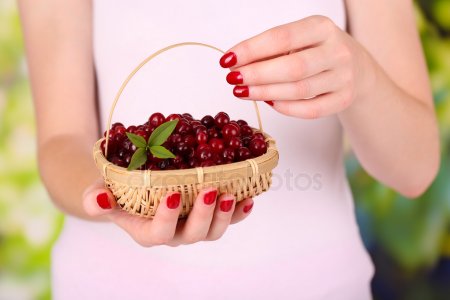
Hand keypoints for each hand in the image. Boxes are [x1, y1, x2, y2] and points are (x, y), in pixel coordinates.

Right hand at [82, 180, 253, 246]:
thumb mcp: (100, 192)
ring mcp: (193, 225)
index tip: (172, 196)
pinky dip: (239, 211)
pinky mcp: (209, 214)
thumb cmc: (117, 192)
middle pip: (193, 234)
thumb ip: (96, 200)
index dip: (167, 219)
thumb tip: (100, 200)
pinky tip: (248, 199)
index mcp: (148, 231)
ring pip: (213, 230)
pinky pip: (227, 218)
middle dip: (204, 216)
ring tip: (230, 195)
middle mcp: (174, 233)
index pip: (159, 233)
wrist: (134, 187)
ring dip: (225, 215)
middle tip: (210, 191)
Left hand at [220, 15, 375, 118]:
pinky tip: (268, 102)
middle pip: (292, 67)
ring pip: (299, 90)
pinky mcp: (344, 99)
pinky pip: (311, 110)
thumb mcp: (299, 40)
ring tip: (242, 91)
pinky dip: (286, 108)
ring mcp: (344, 77)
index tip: (227, 59)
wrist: (357, 67)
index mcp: (322, 27)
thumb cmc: (316, 51)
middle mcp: (337, 51)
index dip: (251, 49)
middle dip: (257, 74)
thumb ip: (271, 50)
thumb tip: (236, 64)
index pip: (282, 37)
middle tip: (232, 79)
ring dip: (265, 93)